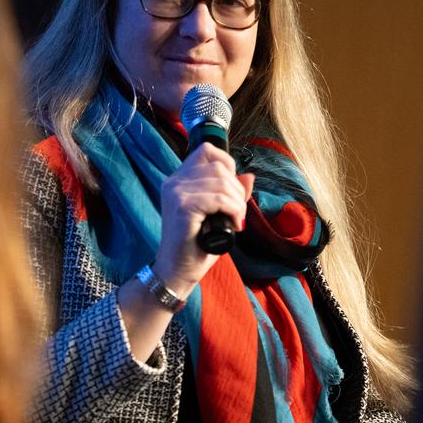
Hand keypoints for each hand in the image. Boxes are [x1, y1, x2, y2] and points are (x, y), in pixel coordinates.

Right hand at [154, 144, 254, 294]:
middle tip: (238, 213)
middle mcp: (174, 182)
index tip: (232, 192)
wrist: (177, 271)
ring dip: (237, 203)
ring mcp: (176, 193)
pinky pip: (218, 198)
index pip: (206, 151)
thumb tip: (249, 176)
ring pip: (222, 182)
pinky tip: (234, 225)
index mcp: (178, 180)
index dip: (227, 165)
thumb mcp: (217, 214)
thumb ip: (230, 194)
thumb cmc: (196, 245)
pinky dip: (233, 210)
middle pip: (219, 166)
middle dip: (237, 190)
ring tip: (237, 221)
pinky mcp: (182, 207)